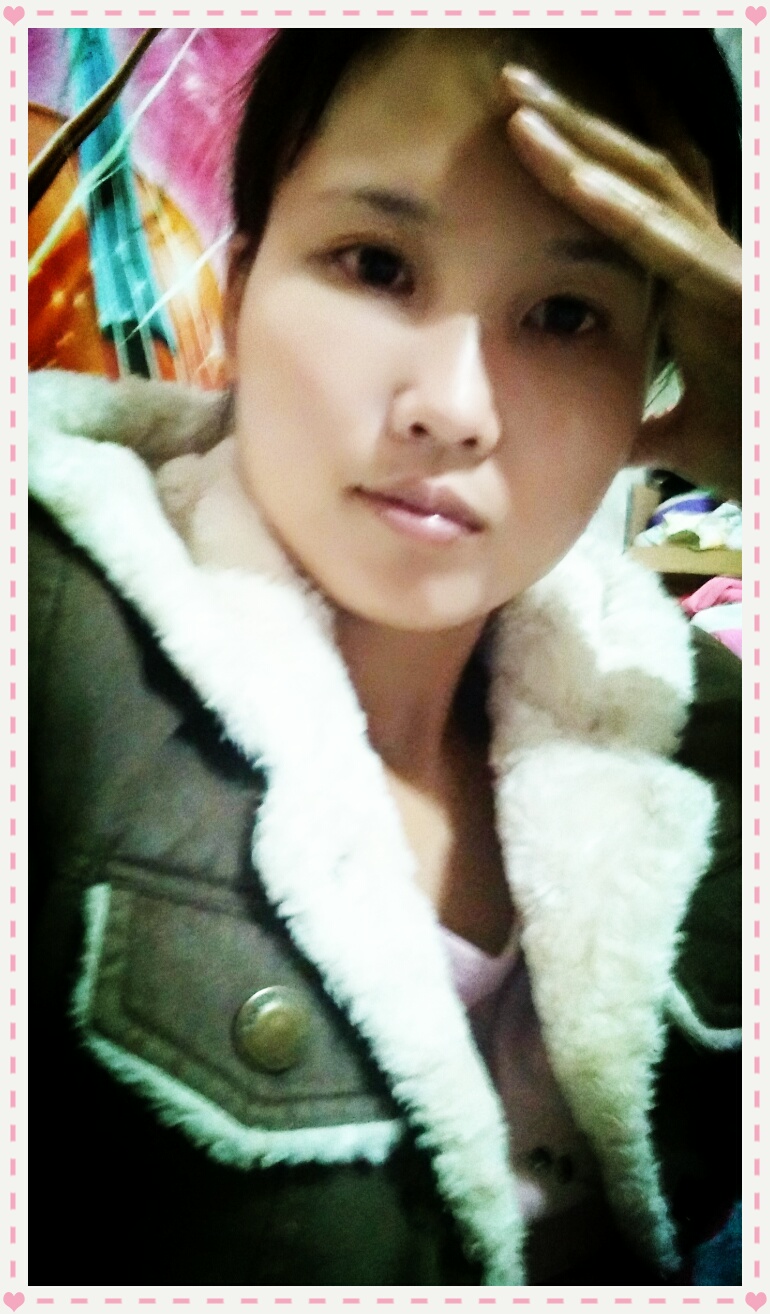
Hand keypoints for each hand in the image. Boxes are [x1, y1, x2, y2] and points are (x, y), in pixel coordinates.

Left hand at [501, 66, 740, 499]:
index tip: (523, 131)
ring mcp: (722, 266)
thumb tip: (614, 442)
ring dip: (579, 142)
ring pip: (646, 183)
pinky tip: (568, 172)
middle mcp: (709, 259)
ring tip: (519, 102)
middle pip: (634, 171)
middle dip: (572, 124)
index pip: (632, 203)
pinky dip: (613, 201)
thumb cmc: (750, 452)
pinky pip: (662, 235)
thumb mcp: (681, 439)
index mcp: (693, 284)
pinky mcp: (729, 289)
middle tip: (509, 82)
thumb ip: (646, 431)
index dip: (580, 163)